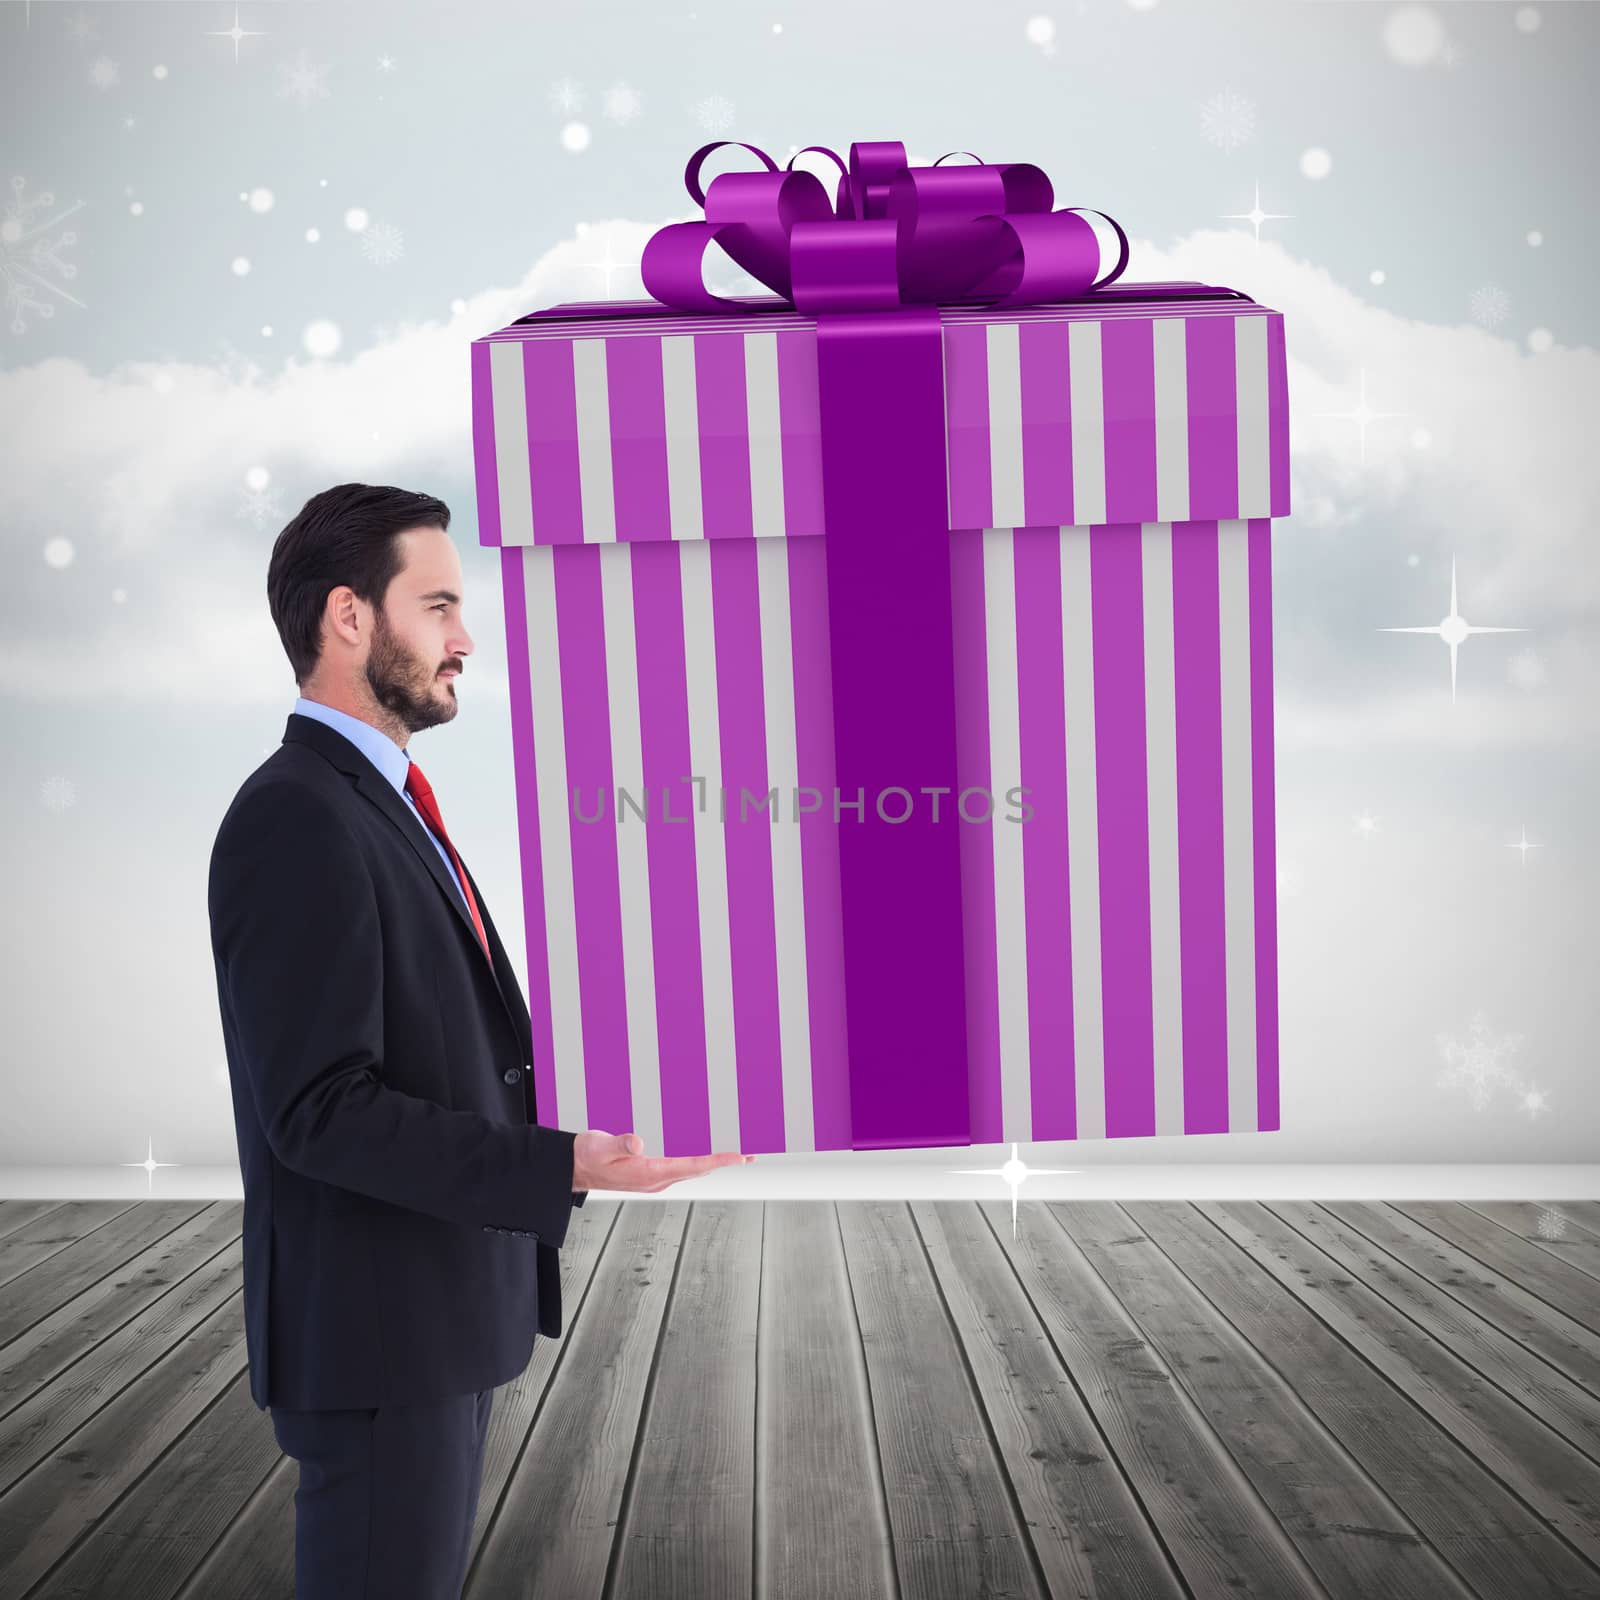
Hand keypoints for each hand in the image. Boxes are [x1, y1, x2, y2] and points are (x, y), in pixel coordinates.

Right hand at [571, 1130, 754, 1195]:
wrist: (573, 1167)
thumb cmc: (586, 1156)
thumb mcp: (600, 1147)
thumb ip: (620, 1144)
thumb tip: (638, 1142)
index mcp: (648, 1173)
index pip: (691, 1166)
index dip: (717, 1160)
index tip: (738, 1155)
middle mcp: (655, 1179)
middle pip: (698, 1170)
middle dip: (724, 1162)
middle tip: (749, 1155)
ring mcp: (653, 1178)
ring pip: (691, 1170)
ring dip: (713, 1162)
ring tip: (734, 1154)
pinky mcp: (649, 1173)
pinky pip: (681, 1167)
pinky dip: (698, 1160)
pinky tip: (703, 1153)